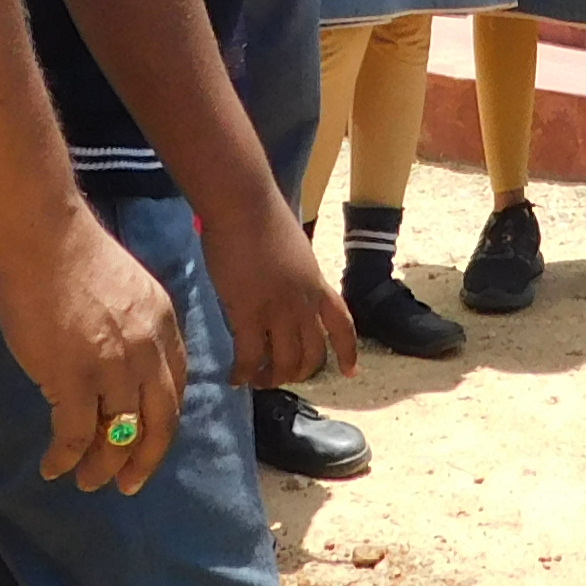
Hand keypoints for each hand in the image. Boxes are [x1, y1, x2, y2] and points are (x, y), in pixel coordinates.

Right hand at [0, 204, 191, 495]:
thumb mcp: (128, 288)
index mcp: (164, 326)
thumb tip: (117, 364)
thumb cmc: (73, 255)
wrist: (44, 239)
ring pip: (119, 435)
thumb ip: (132, 328)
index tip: (150, 440)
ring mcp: (113, 368)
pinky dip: (65, 457)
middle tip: (130, 483)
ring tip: (89, 482)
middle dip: (147, 459)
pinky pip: (76, 434)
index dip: (162, 420)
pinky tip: (53, 467)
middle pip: (160, 421)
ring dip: (104, 466)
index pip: (174, 387)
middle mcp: (148, 352)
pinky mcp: (74, 379)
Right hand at [200, 186, 357, 394]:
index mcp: (317, 284)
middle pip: (313, 354)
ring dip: (271, 378)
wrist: (245, 205)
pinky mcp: (248, 313)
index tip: (351, 373)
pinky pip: (250, 356)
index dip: (348, 352)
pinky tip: (234, 378)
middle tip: (280, 376)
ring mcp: (278, 310)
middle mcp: (304, 303)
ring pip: (285, 363)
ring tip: (257, 380)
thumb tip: (285, 284)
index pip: (342, 325)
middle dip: (299, 372)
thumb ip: (295, 274)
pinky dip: (244, 373)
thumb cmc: (264, 217)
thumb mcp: (295, 250)